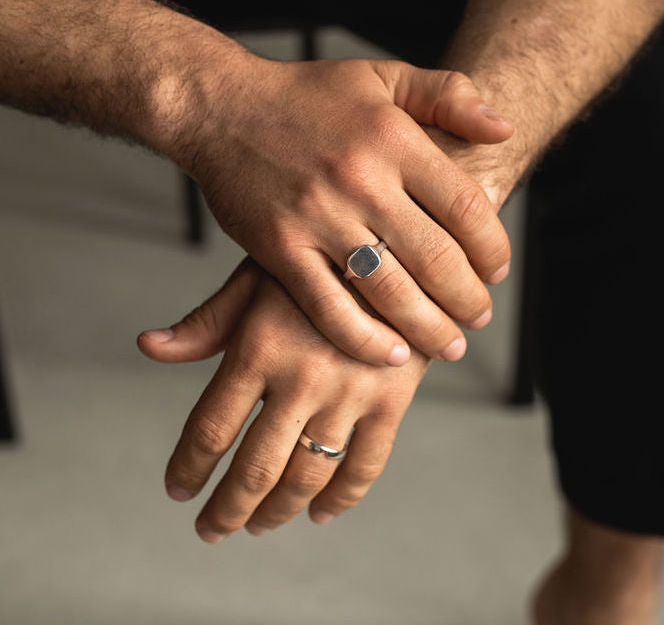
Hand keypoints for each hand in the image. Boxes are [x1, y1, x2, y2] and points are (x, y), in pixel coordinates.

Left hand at [138, 258, 430, 542]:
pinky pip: (364, 467)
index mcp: (259, 347)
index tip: (177, 490)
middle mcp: (302, 378)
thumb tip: (149, 347)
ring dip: (275, 513)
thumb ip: (207, 321)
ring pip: (306, 477)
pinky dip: (340, 501)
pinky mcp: (392, 402)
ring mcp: (351, 394)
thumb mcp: (257, 278)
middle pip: (255, 469)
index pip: (211, 429)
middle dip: (226, 509)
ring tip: (256, 526)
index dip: (188, 468)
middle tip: (210, 530)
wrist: (396, 252)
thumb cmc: (317, 263)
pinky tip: (318, 515)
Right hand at [165, 53, 512, 366]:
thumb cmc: (305, 95)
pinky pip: (328, 308)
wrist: (222, 108)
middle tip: (479, 317)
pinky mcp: (278, 249)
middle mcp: (359, 180)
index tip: (497, 271)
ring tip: (449, 345)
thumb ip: (449, 95)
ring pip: (389, 292)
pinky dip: (364, 339)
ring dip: (428, 329)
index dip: (493, 248)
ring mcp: (316, 218)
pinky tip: (391, 354)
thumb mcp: (383, 75)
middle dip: (468, 299)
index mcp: (392, 139)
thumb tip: (504, 129)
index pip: (465, 207)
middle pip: (435, 258)